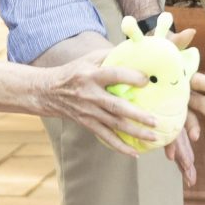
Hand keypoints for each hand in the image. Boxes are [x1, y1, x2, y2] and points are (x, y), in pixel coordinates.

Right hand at [38, 43, 160, 156]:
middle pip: (116, 106)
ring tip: (152, 137)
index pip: (114, 75)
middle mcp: (90, 94)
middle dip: (137, 115)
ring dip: (134, 132)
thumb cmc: (75, 71)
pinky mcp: (87, 123)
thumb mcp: (89, 58)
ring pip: (114, 124)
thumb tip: (136, 51)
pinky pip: (105, 137)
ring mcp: (88, 111)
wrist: (48, 91)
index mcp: (91, 75)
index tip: (147, 81)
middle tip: (155, 121)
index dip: (130, 77)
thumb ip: (110, 55)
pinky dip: (120, 146)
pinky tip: (134, 152)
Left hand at [160, 27, 204, 185]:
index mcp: (184, 78)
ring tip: (193, 144)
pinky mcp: (167, 118)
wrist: (136, 66)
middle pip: (199, 104)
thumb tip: (191, 30)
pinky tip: (173, 158)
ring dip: (192, 135)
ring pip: (187, 124)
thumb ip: (175, 41)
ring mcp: (176, 108)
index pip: (200, 80)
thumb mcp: (160, 46)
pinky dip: (174, 146)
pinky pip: (172, 134)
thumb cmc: (151, 56)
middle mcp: (184, 94)